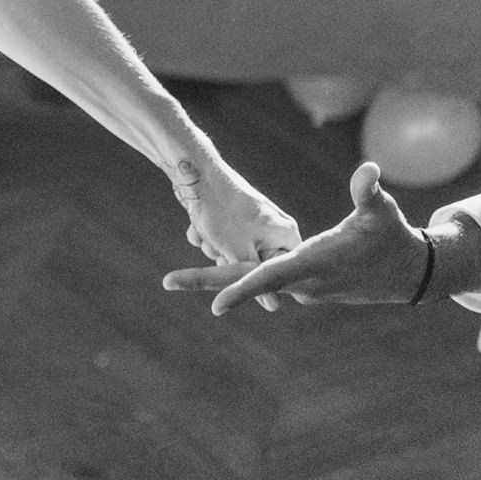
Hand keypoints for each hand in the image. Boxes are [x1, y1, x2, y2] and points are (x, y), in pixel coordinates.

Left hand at [163, 162, 425, 315]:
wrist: (404, 273)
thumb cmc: (392, 237)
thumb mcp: (382, 211)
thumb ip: (369, 191)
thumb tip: (369, 169)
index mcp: (314, 263)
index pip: (272, 276)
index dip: (245, 289)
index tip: (215, 304)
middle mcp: (302, 281)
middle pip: (248, 282)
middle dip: (208, 281)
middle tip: (167, 280)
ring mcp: (300, 287)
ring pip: (251, 280)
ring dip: (217, 272)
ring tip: (177, 269)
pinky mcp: (301, 286)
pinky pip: (262, 279)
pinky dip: (238, 273)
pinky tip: (213, 257)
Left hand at [171, 154, 300, 312]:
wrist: (193, 172)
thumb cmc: (220, 212)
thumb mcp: (238, 253)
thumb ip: (255, 282)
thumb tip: (274, 307)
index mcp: (287, 234)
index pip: (281, 273)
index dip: (256, 279)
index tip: (239, 267)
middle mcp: (276, 227)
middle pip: (253, 266)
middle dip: (229, 261)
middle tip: (218, 247)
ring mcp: (256, 220)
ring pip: (234, 253)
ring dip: (214, 248)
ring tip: (206, 232)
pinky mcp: (237, 216)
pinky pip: (225, 238)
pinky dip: (209, 235)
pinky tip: (197, 224)